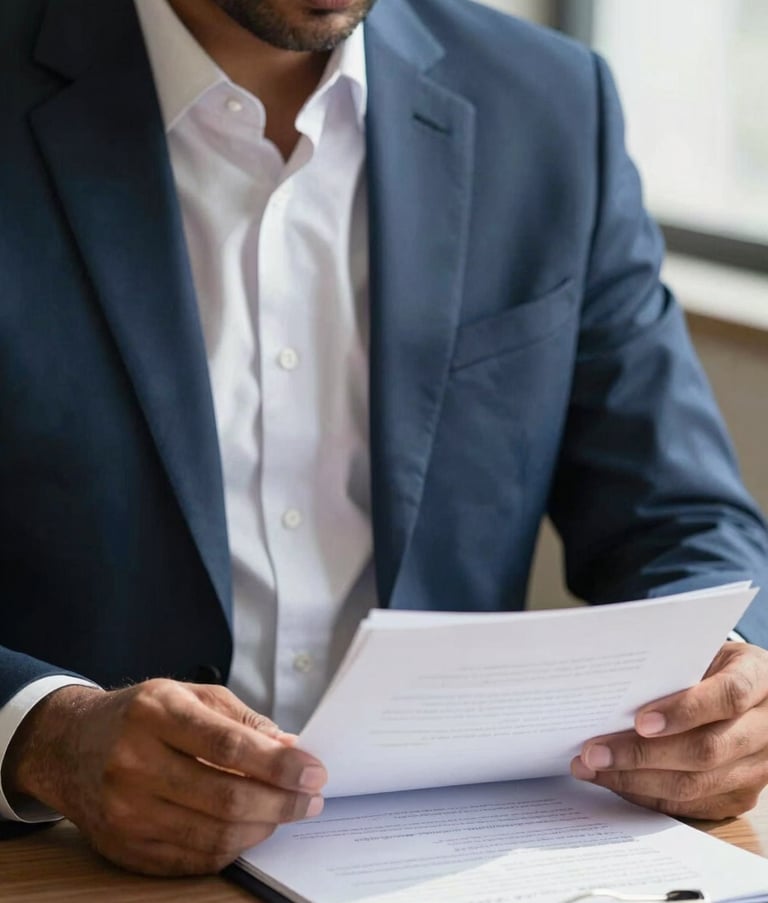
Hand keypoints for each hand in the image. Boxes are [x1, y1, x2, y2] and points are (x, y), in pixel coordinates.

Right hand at [2, 680, 326, 874]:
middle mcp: (134, 764)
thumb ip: (241, 720)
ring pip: (213, 835)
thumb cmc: (139, 715)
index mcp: (155, 714)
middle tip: (311, 798)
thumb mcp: (189, 695)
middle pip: (225, 797)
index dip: (279, 764)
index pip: (228, 746)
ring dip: (263, 827)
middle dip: (281, 802)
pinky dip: (232, 847)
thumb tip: (289, 748)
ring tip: (286, 811)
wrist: (69, 746)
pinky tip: (250, 828)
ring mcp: (126, 812)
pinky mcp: (124, 847)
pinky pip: (192, 859)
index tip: (314, 771)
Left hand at [571, 642, 767, 819]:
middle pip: (706, 750)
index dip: (685, 710)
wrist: (752, 692)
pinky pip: (690, 804)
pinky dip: (647, 794)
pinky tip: (614, 781)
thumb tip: (612, 687)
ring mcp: (758, 768)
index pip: (729, 696)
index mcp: (760, 679)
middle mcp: (767, 728)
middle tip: (593, 752)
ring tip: (591, 768)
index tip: (640, 720)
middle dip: (641, 754)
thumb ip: (671, 666)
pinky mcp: (741, 796)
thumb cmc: (712, 665)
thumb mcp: (702, 651)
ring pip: (695, 785)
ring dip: (635, 780)